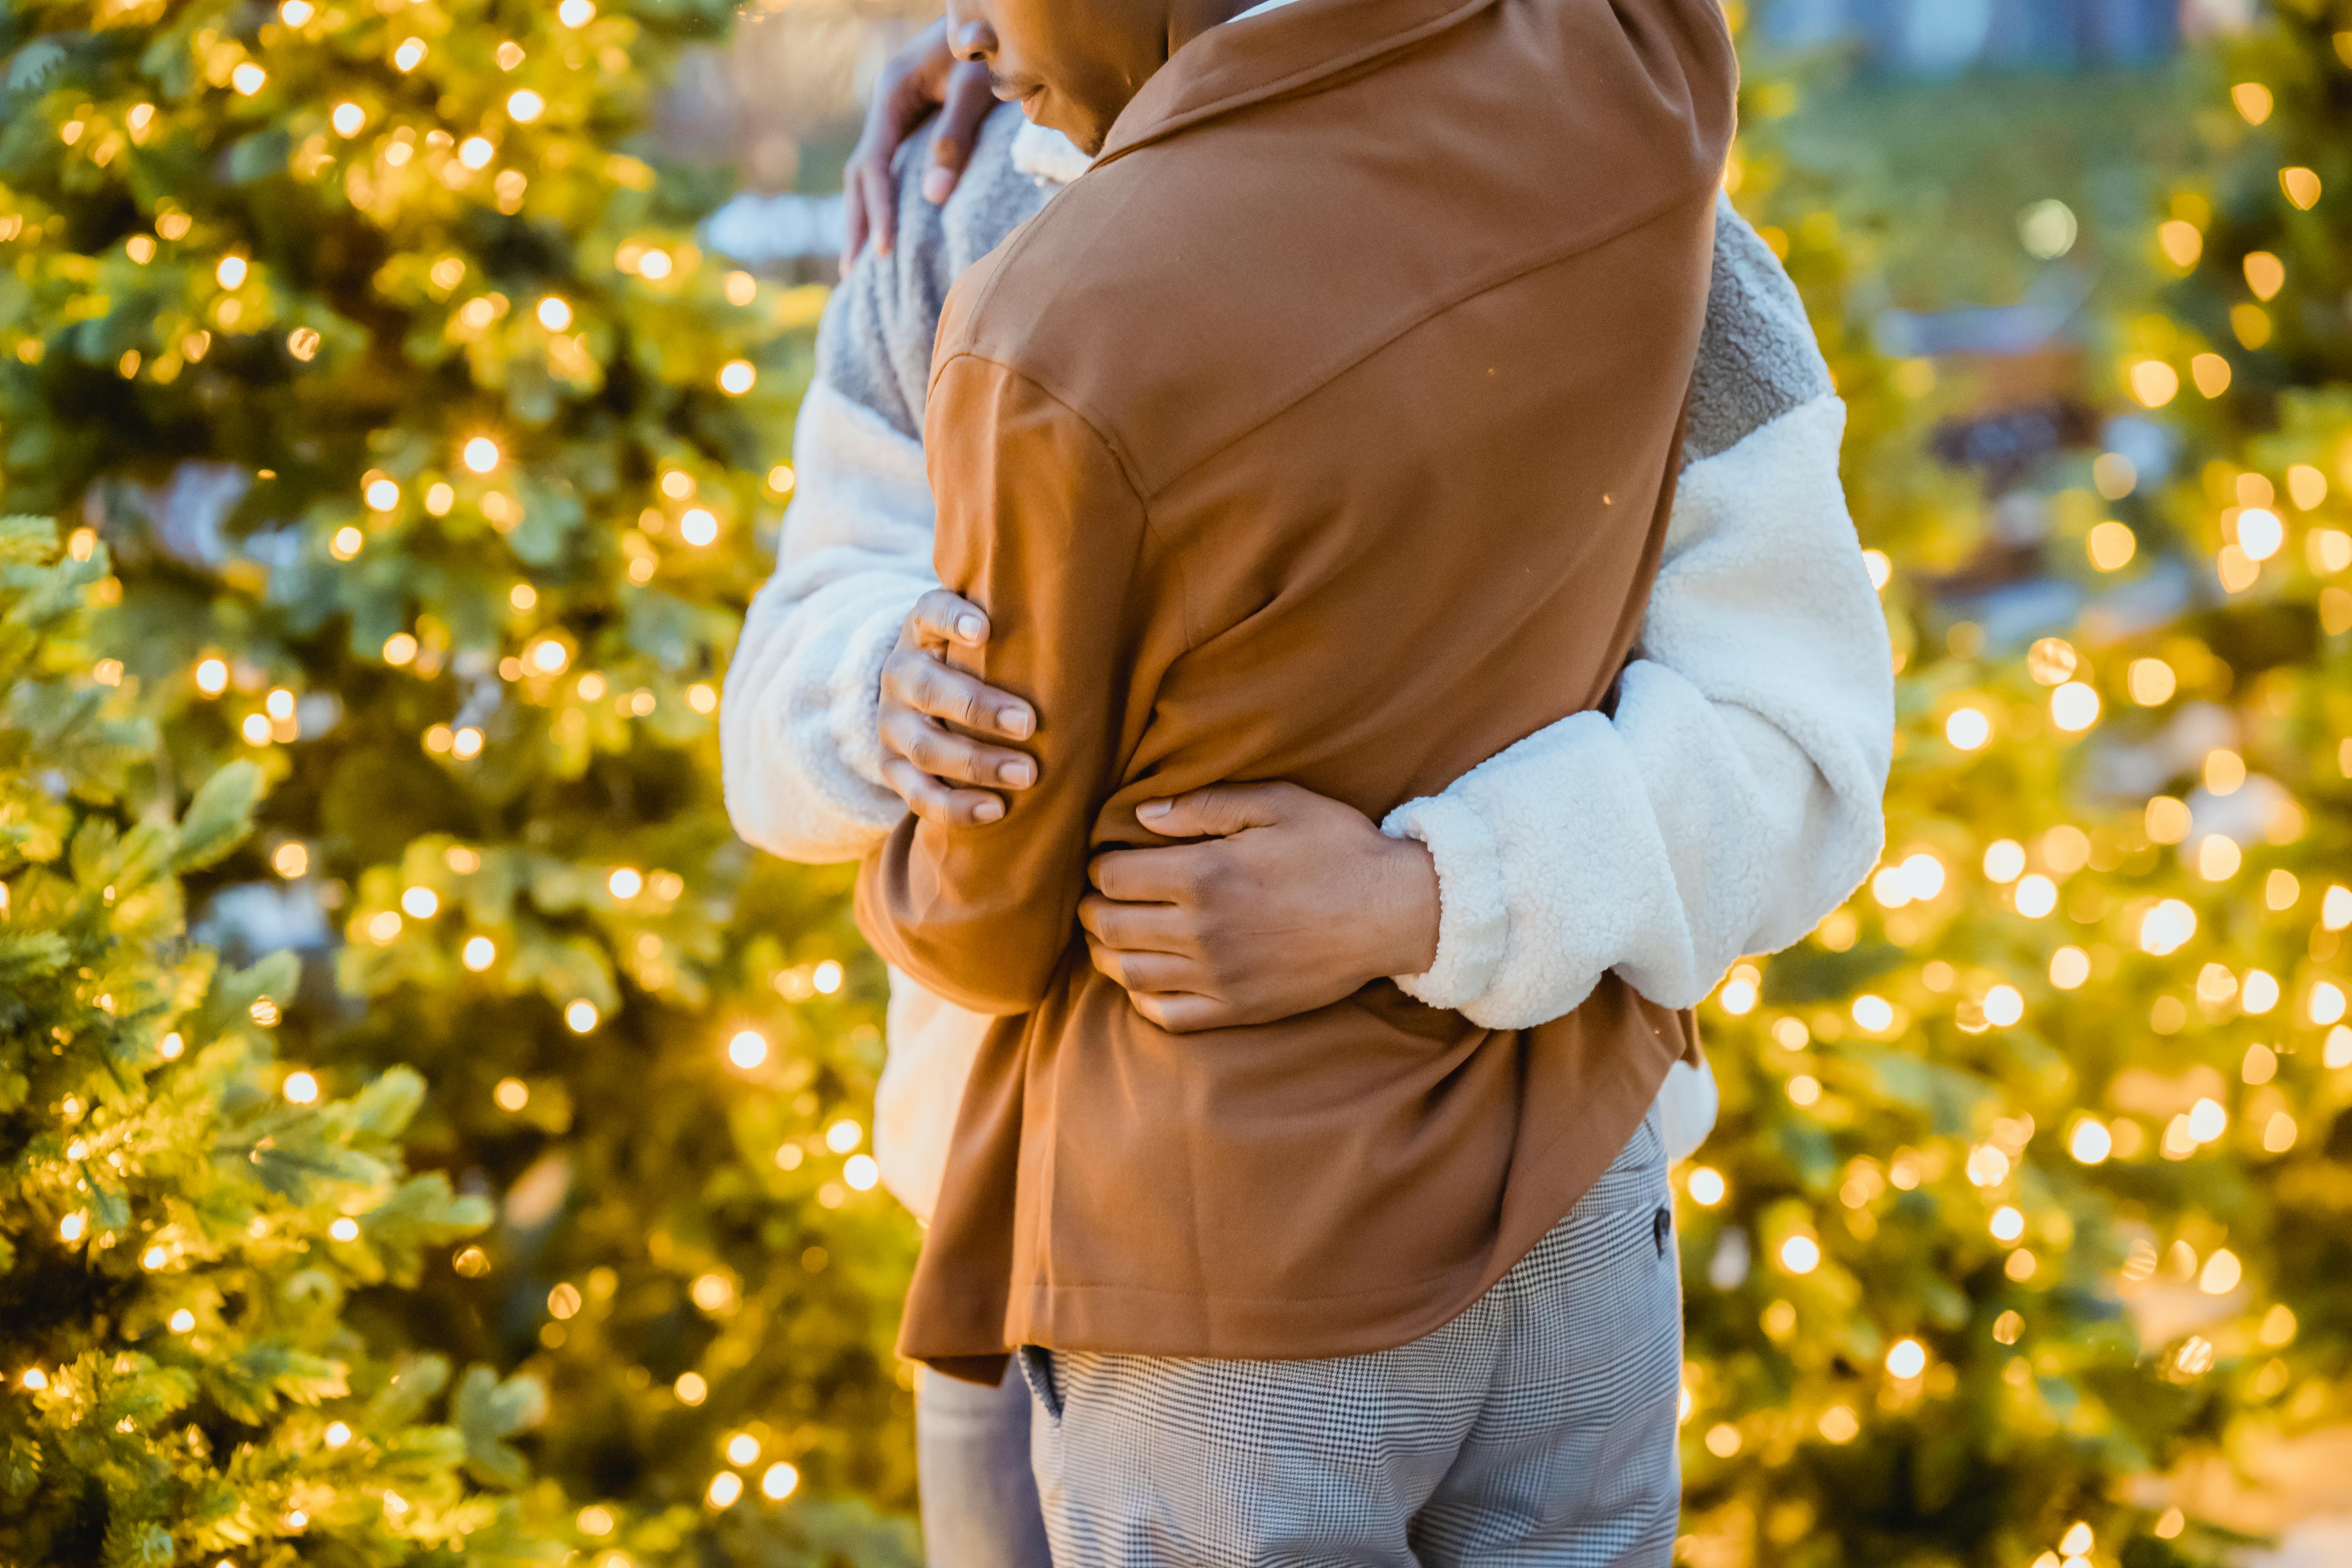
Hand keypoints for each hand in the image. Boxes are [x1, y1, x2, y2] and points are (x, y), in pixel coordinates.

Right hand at [840, 17, 999, 268]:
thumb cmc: (990, 47)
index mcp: (892, 93)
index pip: (874, 163)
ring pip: (870, 172)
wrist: (995, 19)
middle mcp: (887, 104)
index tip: (882, 251)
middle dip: (856, 222)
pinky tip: (887, 226)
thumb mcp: (975, 88)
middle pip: (860, 173)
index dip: (877, 209)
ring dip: (865, 215)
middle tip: (850, 273)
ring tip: (860, 262)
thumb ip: (954, 138)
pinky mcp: (913, 121)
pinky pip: (890, 167)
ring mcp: (897, 113)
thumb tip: (933, 198)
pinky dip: (884, 200)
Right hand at [878, 590, 1038, 825]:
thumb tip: (1080, 630)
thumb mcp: (982, 641)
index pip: (931, 613)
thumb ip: (1013, 631)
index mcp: (922, 632)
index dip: (953, 620)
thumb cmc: (975, 665)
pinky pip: (917, 793)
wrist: (920, 702)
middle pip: (930, 689)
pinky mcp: (890, 766)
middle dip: (980, 708)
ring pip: (925, 747)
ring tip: (1027, 774)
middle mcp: (900, 674)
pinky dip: (955, 806)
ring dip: (976, 763)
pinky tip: (995, 810)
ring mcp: (891, 723)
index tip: (985, 630)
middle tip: (1030, 723)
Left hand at [1078, 782, 1440, 1033]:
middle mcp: (1201, 932)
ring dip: (1106, 952)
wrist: (1395, 913)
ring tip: (1111, 935)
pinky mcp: (1237, 1009)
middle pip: (1109, 925)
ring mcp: (1218, 978)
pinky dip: (1141, 998)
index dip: (1100, 866)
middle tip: (1099, 897)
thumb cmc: (1338, 848)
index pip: (1114, 877)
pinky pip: (1166, 1015)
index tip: (1108, 860)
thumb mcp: (1276, 803)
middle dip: (1093, 908)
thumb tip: (1143, 815)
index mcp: (1205, 876)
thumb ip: (1203, 805)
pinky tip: (1144, 978)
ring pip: (1128, 973)